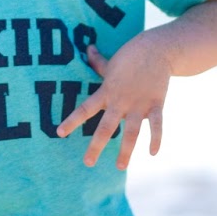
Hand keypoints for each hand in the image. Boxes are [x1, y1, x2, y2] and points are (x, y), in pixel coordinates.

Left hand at [55, 36, 172, 169]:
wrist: (157, 48)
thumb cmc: (131, 55)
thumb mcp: (112, 61)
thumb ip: (98, 62)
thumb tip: (88, 48)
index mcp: (106, 91)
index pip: (85, 109)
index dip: (72, 121)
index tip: (59, 133)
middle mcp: (120, 101)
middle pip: (106, 127)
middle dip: (96, 146)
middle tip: (87, 163)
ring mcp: (139, 104)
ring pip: (131, 132)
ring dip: (126, 151)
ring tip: (120, 167)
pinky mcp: (156, 104)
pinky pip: (157, 125)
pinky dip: (155, 139)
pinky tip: (152, 153)